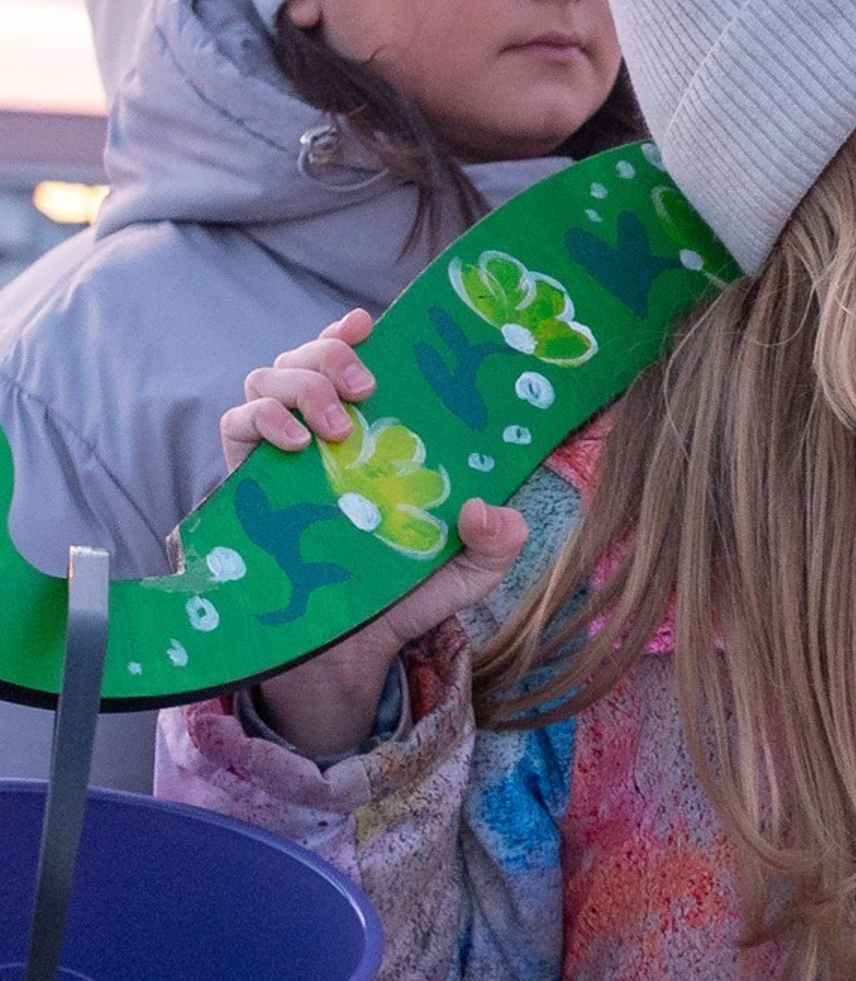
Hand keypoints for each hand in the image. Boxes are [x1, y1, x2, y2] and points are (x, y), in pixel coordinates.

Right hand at [221, 310, 530, 757]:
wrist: (345, 656)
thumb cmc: (404, 598)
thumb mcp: (468, 573)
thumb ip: (496, 542)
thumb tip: (491, 509)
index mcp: (376, 438)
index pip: (355, 364)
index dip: (353, 334)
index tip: (369, 325)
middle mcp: (324, 437)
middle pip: (305, 358)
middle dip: (328, 354)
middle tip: (364, 387)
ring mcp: (281, 457)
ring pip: (265, 379)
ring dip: (298, 383)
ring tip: (332, 426)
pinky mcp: (245, 485)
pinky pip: (233, 426)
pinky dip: (259, 420)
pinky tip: (295, 445)